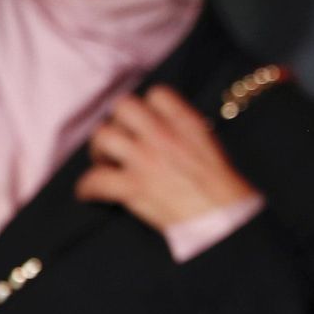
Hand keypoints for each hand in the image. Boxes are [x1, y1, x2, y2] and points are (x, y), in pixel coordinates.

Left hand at [75, 85, 259, 231]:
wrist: (225, 218)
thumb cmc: (224, 190)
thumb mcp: (211, 147)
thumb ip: (187, 134)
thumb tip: (170, 135)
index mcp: (186, 124)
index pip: (157, 94)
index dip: (146, 106)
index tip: (143, 121)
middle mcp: (163, 135)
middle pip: (123, 107)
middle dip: (117, 122)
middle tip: (119, 141)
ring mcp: (146, 160)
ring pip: (102, 136)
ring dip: (99, 150)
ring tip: (105, 163)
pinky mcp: (134, 188)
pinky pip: (95, 180)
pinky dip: (87, 188)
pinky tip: (90, 194)